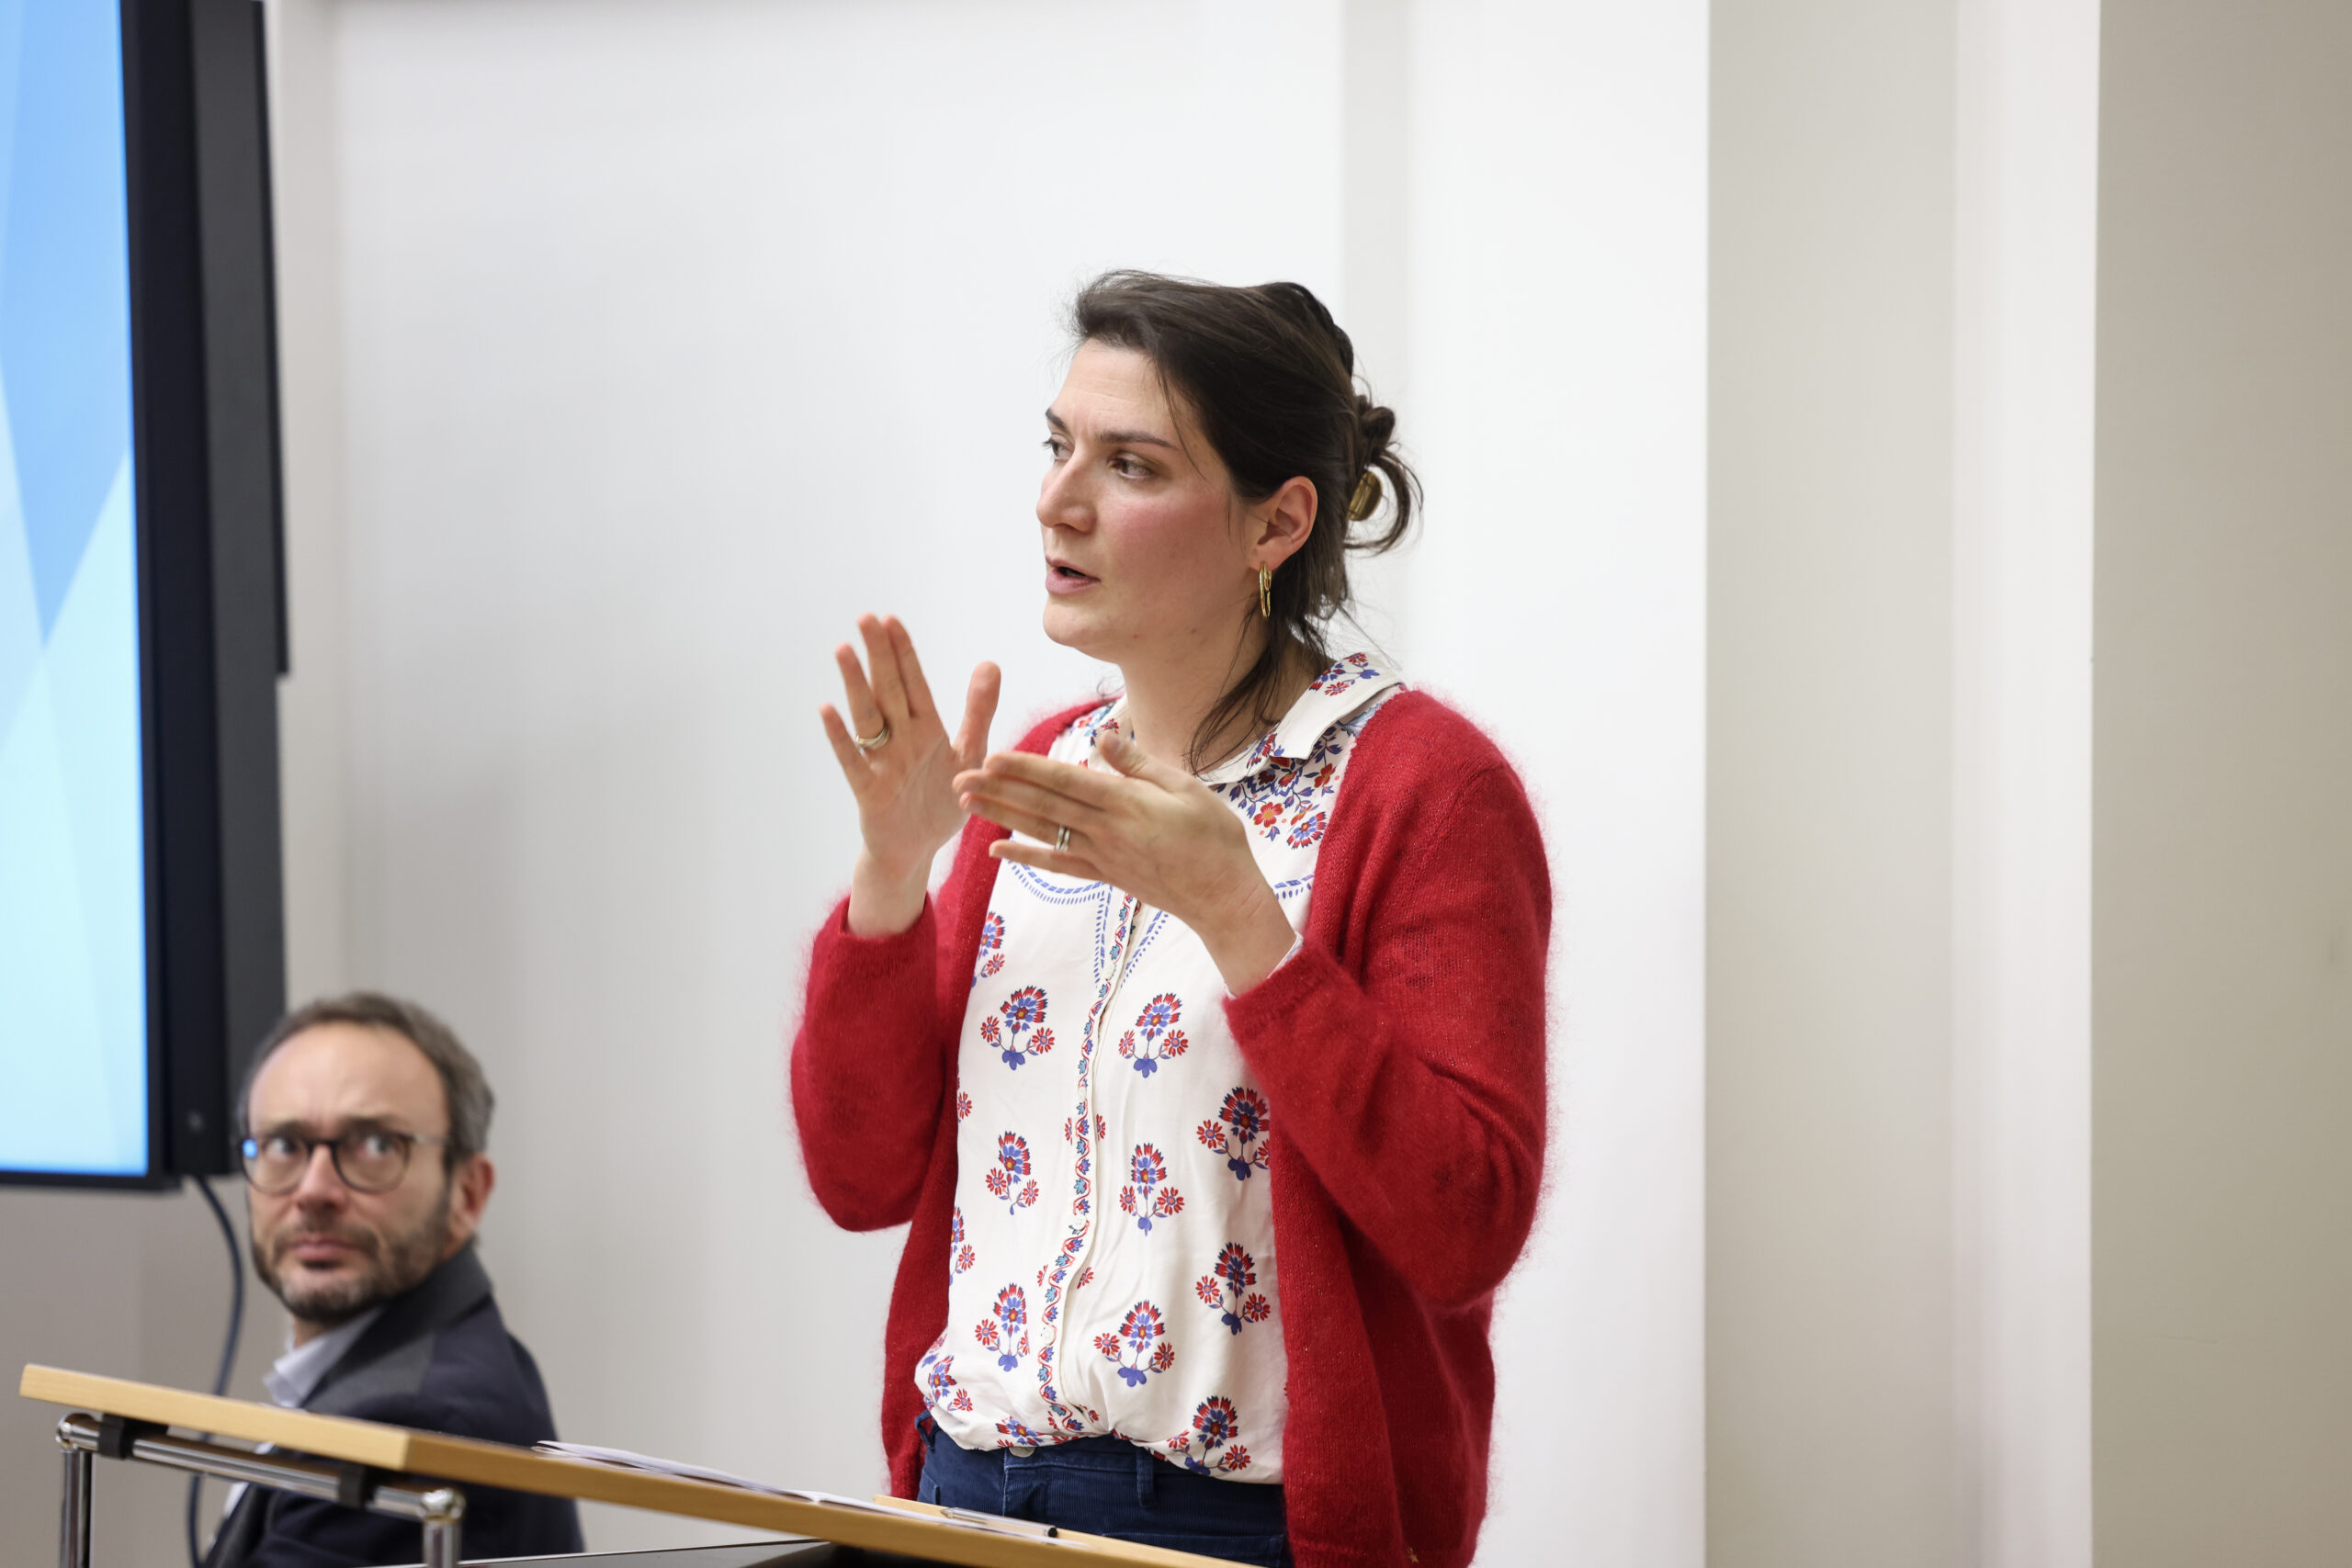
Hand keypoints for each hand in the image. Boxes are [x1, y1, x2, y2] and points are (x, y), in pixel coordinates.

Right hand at [819, 615, 999, 935]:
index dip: (904, 653)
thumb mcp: (970, 755)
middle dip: (879, 655)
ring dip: (855, 684)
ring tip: (843, 650)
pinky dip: (840, 737)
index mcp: (926, 729)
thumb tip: (990, 663)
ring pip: (867, 717)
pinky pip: (853, 761)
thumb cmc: (941, 802)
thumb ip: (978, 712)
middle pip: (888, 690)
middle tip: (865, 618)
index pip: (913, 683)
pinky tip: (828, 710)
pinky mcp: (869, 790)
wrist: (917, 850)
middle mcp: (901, 740)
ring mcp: (882, 762)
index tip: (891, 619)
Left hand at [955, 726, 1298, 992]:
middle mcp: (1105, 831)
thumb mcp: (1186, 788)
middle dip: (999, 791)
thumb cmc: (1214, 837)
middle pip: (1043, 806)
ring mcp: (1101, 856)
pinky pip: (1058, 865)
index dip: (1025, 769)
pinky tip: (997, 851)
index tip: (992, 756)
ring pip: (1043, 833)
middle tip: (959, 778)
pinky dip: (1026, 858)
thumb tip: (1102, 736)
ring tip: (968, 804)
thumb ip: (1140, 764)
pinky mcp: (1104, 875)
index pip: (1064, 781)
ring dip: (1002, 817)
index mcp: (1125, 804)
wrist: (1224, 897)